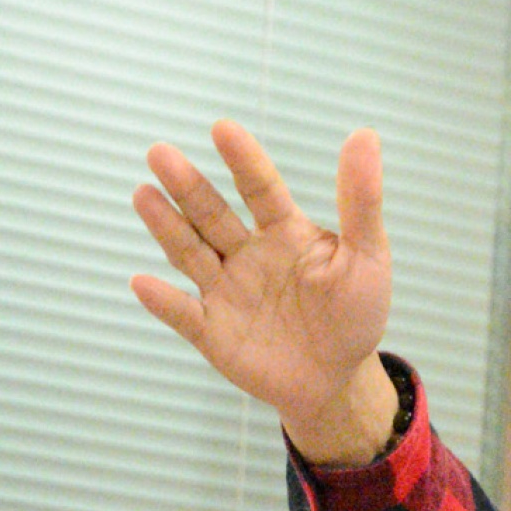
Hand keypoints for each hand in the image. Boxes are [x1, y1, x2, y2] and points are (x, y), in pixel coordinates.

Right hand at [130, 122, 400, 464]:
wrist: (337, 381)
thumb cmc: (355, 315)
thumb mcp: (368, 257)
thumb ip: (361, 202)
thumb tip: (365, 134)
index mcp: (283, 231)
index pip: (260, 189)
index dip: (243, 161)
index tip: (223, 129)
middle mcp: (247, 254)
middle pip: (213, 215)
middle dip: (188, 187)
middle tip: (160, 154)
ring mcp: (226, 292)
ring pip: (191, 254)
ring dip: (166, 226)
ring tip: (143, 194)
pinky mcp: (214, 333)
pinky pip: (184, 316)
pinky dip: (164, 302)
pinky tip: (141, 283)